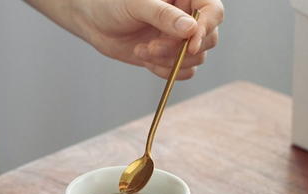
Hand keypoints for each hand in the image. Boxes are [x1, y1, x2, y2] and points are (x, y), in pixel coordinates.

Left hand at [25, 0, 223, 79]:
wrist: (94, 22)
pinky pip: (182, 72)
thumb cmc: (112, 4)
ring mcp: (179, 39)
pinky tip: (145, 59)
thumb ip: (163, 15)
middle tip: (152, 47)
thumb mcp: (136, 5)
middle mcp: (187, 17)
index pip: (213, 11)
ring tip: (142, 51)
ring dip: (168, 62)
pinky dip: (165, 72)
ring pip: (194, 59)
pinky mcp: (170, 56)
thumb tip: (191, 29)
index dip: (207, 28)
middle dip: (179, 49)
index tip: (191, 44)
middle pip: (208, 40)